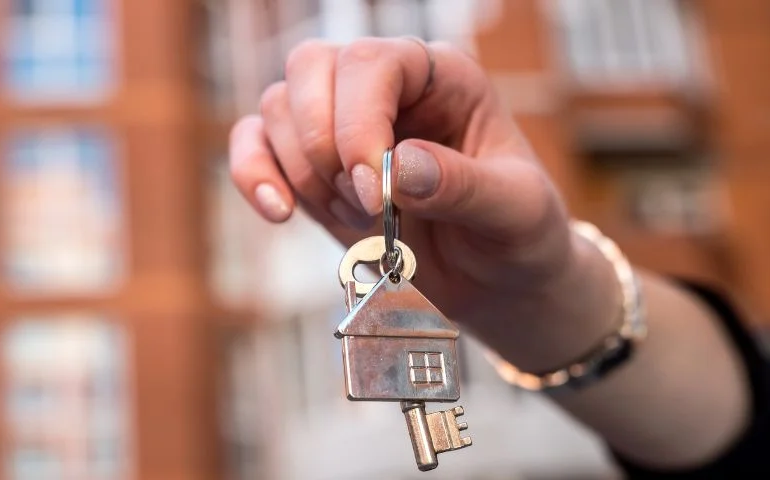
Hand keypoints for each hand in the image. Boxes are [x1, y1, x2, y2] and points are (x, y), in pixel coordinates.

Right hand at [228, 37, 614, 370]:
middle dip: (323, 146)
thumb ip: (464, 187)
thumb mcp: (516, 211)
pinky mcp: (310, 167)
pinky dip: (253, 176)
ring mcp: (340, 125)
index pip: (374, 61)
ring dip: (304, 174)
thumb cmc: (517, 234)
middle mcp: (385, 90)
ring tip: (359, 219)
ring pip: (277, 107)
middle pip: (310, 69)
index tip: (375, 192)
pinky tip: (279, 214)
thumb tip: (399, 168)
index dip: (359, 121)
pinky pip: (253, 145)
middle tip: (367, 207)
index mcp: (441, 78)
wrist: (495, 282)